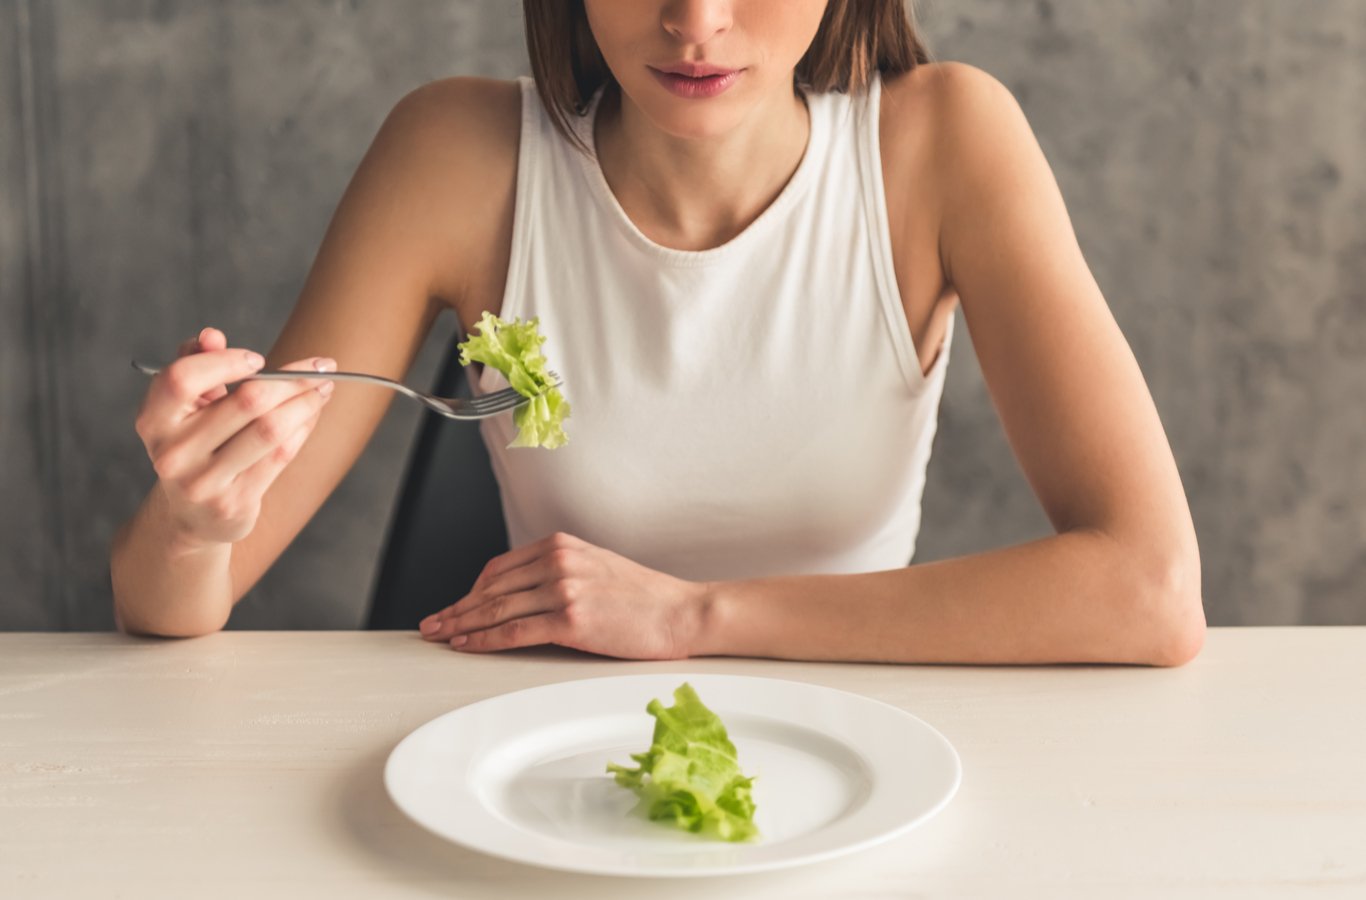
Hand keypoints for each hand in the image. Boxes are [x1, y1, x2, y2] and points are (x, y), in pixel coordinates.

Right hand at [134, 327, 335, 549]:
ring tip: (325, 388)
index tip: (259, 359)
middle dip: (292, 378)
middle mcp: (173, 452)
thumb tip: (211, 336)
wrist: (192, 517)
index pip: (182, 378)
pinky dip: (303, 429)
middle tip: (323, 366)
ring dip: (306, 403)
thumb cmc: (195, 444)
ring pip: (270, 429)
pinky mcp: (233, 503)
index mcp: (153, 420)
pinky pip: (280, 455)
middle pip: (246, 402)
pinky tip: (313, 415)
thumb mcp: (187, 406)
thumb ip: (196, 364)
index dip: (225, 362)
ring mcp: (202, 482)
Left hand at [418, 532, 708, 658]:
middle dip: (456, 609)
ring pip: (496, 610)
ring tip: (441, 637)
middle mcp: (558, 561)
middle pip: (491, 588)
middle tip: (432, 624)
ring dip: (462, 625)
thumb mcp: (596, 567)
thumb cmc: (645, 597)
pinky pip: (514, 632)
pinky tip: (468, 646)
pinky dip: (484, 640)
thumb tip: (520, 594)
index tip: (454, 605)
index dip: (471, 590)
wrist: (681, 612)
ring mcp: (563, 589)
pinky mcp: (570, 620)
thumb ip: (559, 572)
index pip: (499, 568)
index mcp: (562, 545)